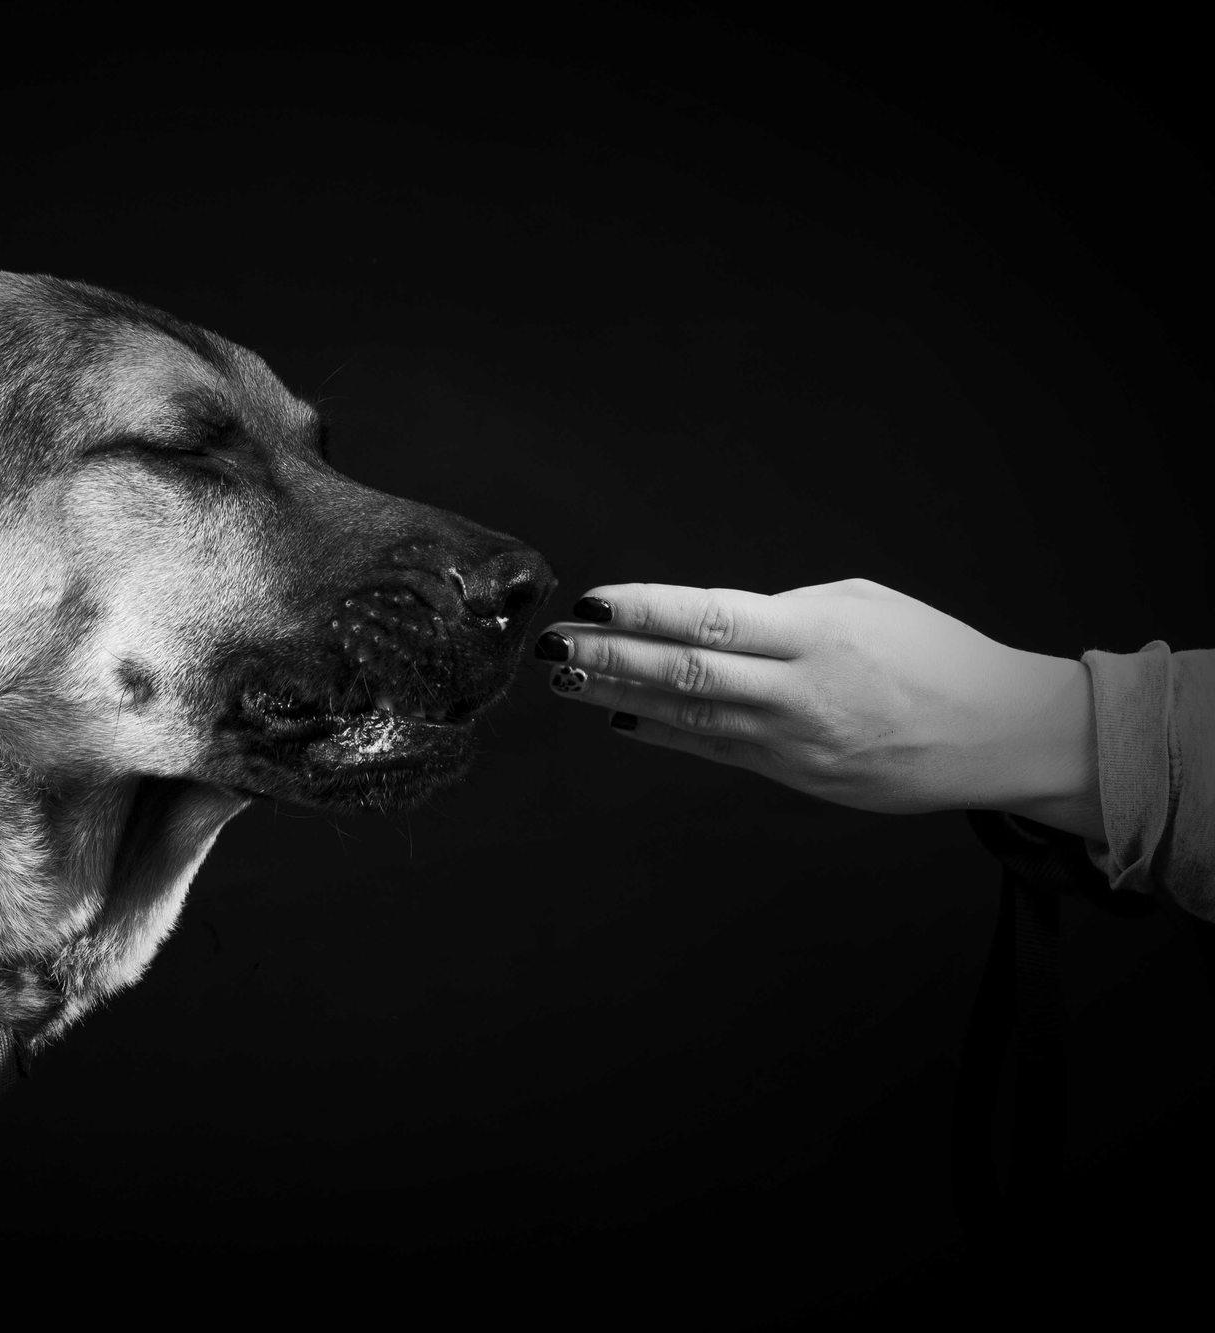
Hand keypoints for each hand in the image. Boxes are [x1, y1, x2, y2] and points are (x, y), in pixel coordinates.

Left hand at [534, 578, 1105, 839]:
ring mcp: (796, 739)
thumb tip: (707, 618)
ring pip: (690, 715)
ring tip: (567, 681)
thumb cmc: (933, 654)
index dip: (645, 611)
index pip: (712, 616)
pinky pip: (716, 751)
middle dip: (610, 657)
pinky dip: (664, 733)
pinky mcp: (797, 775)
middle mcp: (800, 688)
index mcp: (818, 632)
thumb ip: (782, 612)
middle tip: (552, 646)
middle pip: (686, 670)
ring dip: (621, 696)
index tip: (593, 601)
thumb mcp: (862, 605)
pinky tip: (620, 717)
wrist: (1001, 734)